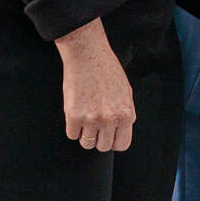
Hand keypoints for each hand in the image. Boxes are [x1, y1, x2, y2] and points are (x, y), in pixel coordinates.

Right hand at [56, 19, 134, 150]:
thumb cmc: (107, 70)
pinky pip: (72, 135)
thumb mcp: (126, 92)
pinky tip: (75, 113)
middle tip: (94, 125)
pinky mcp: (73, 115)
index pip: (122, 145)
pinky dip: (72, 128)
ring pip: (87, 143)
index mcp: (126, 115)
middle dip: (99, 139)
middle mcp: (110, 119)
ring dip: (85, 134)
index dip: (114, 142)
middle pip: (103, 146)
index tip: (108, 135)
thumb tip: (123, 130)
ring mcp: (91, 118)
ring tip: (85, 118)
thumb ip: (127, 113)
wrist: (87, 54)